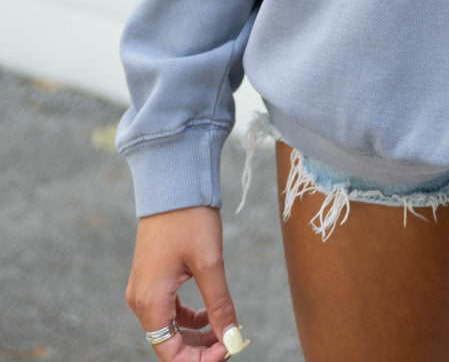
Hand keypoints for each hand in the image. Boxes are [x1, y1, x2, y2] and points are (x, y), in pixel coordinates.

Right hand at [126, 206, 246, 358]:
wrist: (173, 180)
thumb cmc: (189, 217)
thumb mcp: (210, 262)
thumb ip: (219, 305)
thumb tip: (232, 339)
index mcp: (150, 301)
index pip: (170, 353)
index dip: (198, 360)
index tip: (227, 349)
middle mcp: (141, 299)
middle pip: (168, 343)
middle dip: (199, 349)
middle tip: (230, 340)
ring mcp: (144, 288)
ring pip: (169, 328)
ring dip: (195, 334)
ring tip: (224, 327)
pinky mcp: (152, 277)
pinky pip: (168, 310)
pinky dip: (188, 317)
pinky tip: (209, 311)